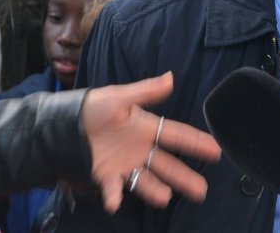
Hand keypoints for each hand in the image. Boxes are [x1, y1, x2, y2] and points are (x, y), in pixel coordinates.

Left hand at [82, 72, 222, 212]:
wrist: (64, 122)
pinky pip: (114, 188)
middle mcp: (140, 149)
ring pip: (146, 180)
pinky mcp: (106, 176)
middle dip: (183, 177)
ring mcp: (124, 164)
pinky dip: (114, 197)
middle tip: (201, 190)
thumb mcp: (118, 96)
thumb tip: (170, 78)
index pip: (176, 135)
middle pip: (167, 165)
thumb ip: (145, 91)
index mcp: (145, 128)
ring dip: (155, 190)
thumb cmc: (92, 107)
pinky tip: (114, 202)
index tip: (216, 150)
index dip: (196, 142)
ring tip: (164, 197)